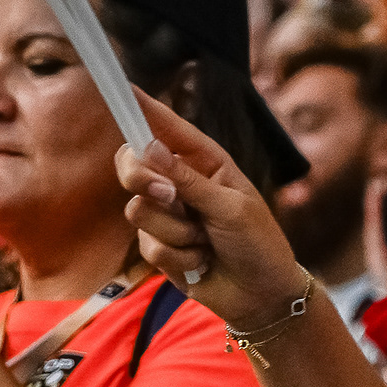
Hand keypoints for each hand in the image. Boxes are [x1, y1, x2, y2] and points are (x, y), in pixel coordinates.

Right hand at [116, 96, 306, 331]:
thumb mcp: (230, 208)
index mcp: (205, 162)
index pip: (168, 130)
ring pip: (139, 210)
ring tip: (206, 242)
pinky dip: (178, 256)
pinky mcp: (159, 246)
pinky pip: (148, 244)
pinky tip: (201, 263)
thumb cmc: (259, 244)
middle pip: (133, 164)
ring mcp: (167, 215)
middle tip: (169, 196)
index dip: (144, 110)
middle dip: (144, 179)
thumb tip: (148, 148)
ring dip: (176, 231)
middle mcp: (181, 183)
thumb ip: (188, 181)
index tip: (124, 89)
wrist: (262, 296)